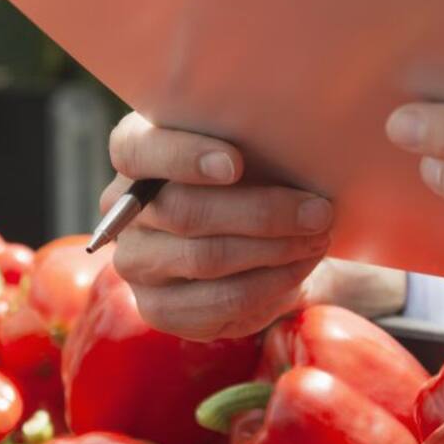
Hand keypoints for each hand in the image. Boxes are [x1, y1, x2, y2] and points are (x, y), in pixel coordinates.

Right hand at [103, 113, 404, 339]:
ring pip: (205, 259)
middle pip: (184, 212)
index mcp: (134, 154)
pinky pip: (217, 303)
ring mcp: (135, 264)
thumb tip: (294, 134)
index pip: (136, 151)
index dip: (182, 158)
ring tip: (318, 238)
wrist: (264, 243)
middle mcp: (125, 211)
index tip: (235, 164)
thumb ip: (253, 137)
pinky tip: (299, 269)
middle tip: (318, 212)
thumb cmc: (257, 178)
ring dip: (273, 251)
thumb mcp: (253, 147)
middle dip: (260, 213)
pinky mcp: (159, 309)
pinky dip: (268, 286)